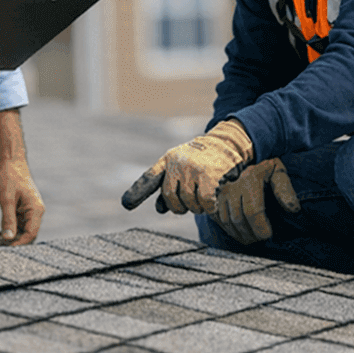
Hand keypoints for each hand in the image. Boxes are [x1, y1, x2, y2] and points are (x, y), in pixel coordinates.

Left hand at [0, 109, 42, 247]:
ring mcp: (30, 212)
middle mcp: (36, 212)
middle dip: (13, 242)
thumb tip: (8, 238)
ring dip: (10, 238)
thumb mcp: (6, 200)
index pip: (31, 234)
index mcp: (36, 209)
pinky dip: (10, 231)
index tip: (3, 246)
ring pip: (23, 232)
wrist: (10, 162)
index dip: (18, 243)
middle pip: (28, 235)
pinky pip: (19, 226)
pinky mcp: (23, 211)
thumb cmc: (9, 178)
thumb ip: (8, 220)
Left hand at [122, 119, 252, 214]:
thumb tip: (159, 209)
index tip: (126, 204)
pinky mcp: (209, 175)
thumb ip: (169, 186)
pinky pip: (204, 202)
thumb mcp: (182, 168)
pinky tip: (212, 202)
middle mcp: (177, 162)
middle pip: (170, 197)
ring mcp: (193, 168)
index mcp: (168, 160)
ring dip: (196, 207)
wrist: (227, 143)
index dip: (137, 192)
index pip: (150, 178)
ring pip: (187, 202)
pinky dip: (208, 207)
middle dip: (179, 206)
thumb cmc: (202, 159)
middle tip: (188, 206)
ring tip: (202, 200)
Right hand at [213, 158, 298, 243]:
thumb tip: (293, 208)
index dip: (261, 228)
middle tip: (261, 238)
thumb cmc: (262, 168)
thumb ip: (285, 188)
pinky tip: (240, 233)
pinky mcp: (211, 199)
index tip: (268, 235)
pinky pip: (218, 220)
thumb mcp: (277, 171)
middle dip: (252, 234)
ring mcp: (219, 193)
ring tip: (252, 238)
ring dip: (240, 235)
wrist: (239, 158)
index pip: (253, 211)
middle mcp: (231, 185)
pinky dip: (229, 230)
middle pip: (239, 220)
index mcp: (250, 178)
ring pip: (227, 222)